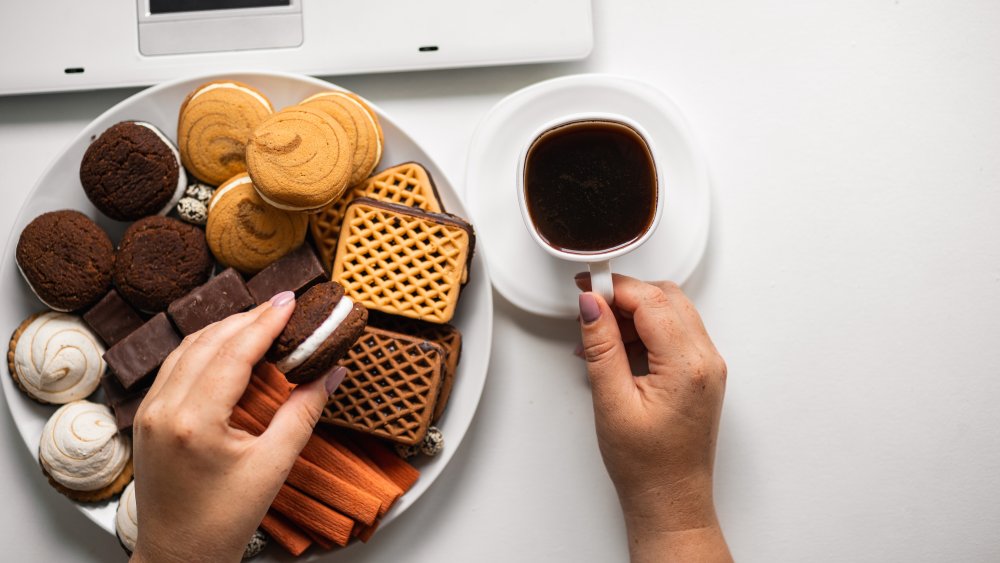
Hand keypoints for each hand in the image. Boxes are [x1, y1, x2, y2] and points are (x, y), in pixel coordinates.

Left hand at [130, 292, 345, 562]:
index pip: (234, 352)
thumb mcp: (273, 467)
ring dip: (225, 330)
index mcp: (194, 422)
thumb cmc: (222, 522)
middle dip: (248, 319)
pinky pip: (175, 366)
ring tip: (262, 321)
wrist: (177, 556)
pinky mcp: (147, 418)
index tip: (291, 302)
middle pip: (208, 341)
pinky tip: (230, 348)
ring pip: (187, 348)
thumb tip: (330, 374)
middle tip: (284, 307)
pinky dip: (206, 349)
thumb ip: (302, 414)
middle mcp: (164, 409)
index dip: (266, 322)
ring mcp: (150, 412)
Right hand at [576, 274, 730, 561]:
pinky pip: (675, 333)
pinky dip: (646, 331)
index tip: (586, 287)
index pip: (650, 301)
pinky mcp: (701, 374)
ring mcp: (707, 366)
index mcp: (687, 365)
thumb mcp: (612, 402)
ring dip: (634, 314)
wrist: (670, 499)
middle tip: (590, 308)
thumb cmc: (647, 466)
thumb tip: (592, 306)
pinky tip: (618, 350)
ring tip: (599, 338)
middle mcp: (706, 360)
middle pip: (666, 298)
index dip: (613, 288)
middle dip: (625, 296)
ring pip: (671, 312)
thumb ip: (602, 346)